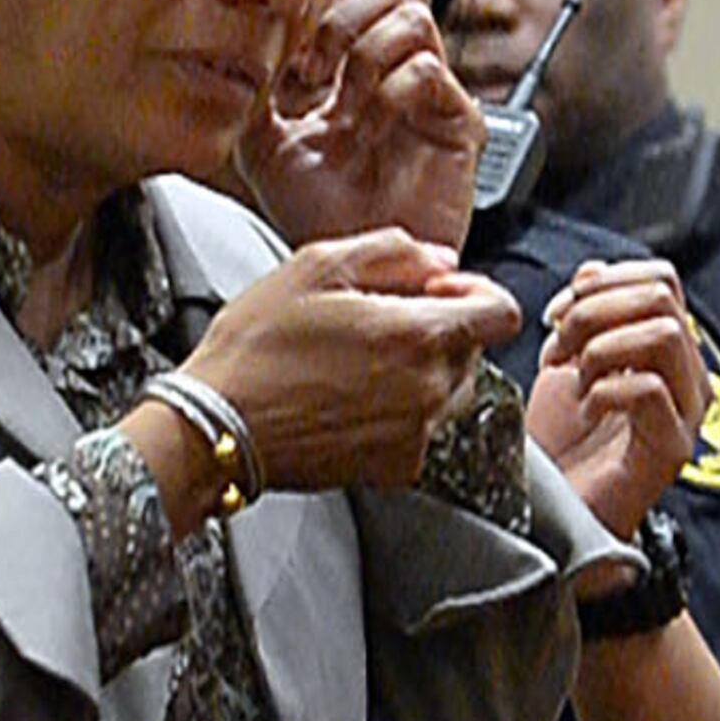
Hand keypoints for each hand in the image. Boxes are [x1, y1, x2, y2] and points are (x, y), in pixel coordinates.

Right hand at [173, 229, 519, 492]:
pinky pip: (422, 428)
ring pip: (451, 391)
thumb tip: (442, 261)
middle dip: (441, 328)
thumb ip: (393, 251)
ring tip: (361, 359)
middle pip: (474, 351)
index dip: (476, 292)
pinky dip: (401, 410)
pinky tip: (350, 395)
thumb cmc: (256, 347)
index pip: (502, 314)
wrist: (217, 426)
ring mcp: (415, 436)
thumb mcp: (316, 266)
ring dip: (423, 369)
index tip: (437, 290)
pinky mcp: (395, 468)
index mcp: (418, 337)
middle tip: (380, 319)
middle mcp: (428, 392)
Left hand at [235, 0, 482, 250]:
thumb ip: (254, 95)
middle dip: (338, 21)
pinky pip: (428, 71)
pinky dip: (389, 94)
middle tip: (308, 72)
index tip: (283, 59)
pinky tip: (368, 132)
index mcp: (351, 67)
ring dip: (365, 55)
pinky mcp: (457, 122)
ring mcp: (428, 93)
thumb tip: (240, 50)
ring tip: (342, 108)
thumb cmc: (318, 214)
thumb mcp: (262, 146)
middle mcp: (393, 71)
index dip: (315, 11)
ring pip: (411, 18)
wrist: (353, 265)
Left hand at [524, 258, 705, 537]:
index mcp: (666, 349)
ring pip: (664, 333)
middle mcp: (687, 376)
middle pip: (661, 297)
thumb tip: (594, 270)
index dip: (605, 281)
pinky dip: (606, 388)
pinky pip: (651, 389)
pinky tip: (585, 407)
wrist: (550, 512)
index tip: (558, 313)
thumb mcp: (565, 358)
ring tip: (573, 377)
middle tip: (560, 346)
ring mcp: (686, 413)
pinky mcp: (671, 449)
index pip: (661, 279)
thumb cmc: (560, 443)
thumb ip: (586, 311)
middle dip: (595, 310)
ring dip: (602, 346)